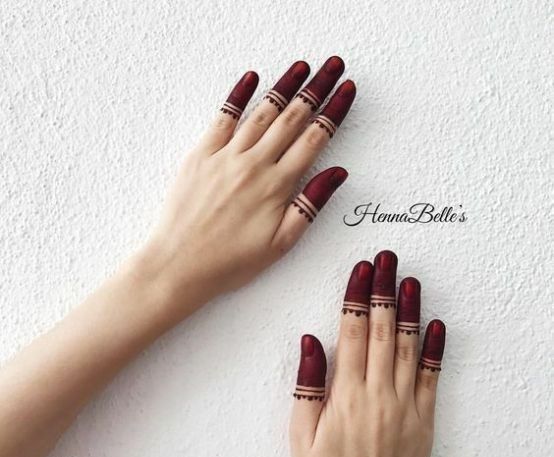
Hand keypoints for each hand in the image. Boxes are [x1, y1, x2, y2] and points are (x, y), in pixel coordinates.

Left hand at [137, 57, 355, 320]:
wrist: (179, 265)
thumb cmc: (229, 262)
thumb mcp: (280, 244)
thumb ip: (309, 205)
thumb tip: (336, 174)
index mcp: (276, 186)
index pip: (314, 139)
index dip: (333, 111)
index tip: (346, 90)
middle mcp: (254, 164)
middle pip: (292, 117)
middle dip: (316, 88)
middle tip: (332, 66)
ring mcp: (226, 156)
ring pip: (262, 112)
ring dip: (284, 86)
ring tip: (301, 67)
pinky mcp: (201, 155)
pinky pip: (223, 117)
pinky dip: (238, 95)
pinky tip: (251, 78)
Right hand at [289, 251, 445, 456]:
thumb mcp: (300, 435)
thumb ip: (308, 385)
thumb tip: (311, 342)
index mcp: (346, 397)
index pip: (354, 333)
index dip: (358, 297)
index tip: (362, 270)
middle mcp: (379, 396)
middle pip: (384, 331)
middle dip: (385, 290)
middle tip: (387, 260)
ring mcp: (405, 408)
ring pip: (410, 348)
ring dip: (410, 311)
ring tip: (411, 280)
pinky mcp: (423, 423)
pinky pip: (432, 379)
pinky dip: (435, 350)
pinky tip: (436, 325)